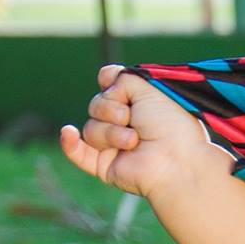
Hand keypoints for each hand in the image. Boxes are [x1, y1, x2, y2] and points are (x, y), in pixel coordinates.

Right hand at [58, 63, 223, 200]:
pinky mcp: (105, 165)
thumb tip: (105, 81)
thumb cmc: (171, 126)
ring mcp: (114, 145)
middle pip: (96, 104)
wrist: (176, 161)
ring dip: (111, 132)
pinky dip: (69, 143)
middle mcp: (126, 124)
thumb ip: (124, 78)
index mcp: (138, 105)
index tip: (116, 82)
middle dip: (111, 108)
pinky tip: (68, 133)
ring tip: (134, 141)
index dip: (110, 82)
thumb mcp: (150, 88)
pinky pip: (78, 153)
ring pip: (91, 127)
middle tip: (133, 118)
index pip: (109, 84)